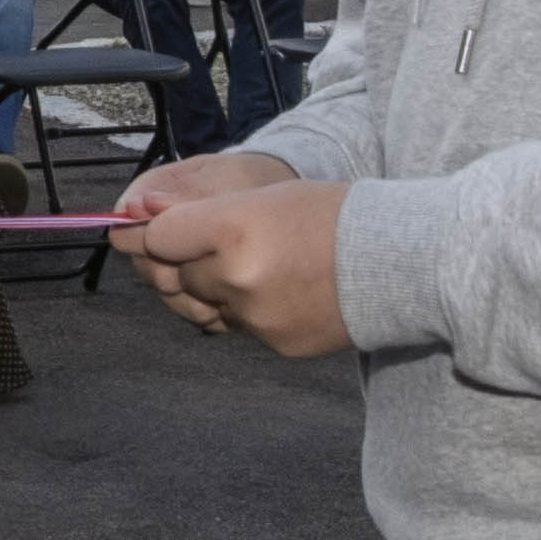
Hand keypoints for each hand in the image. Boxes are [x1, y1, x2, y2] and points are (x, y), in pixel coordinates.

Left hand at [118, 164, 352, 356]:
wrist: (400, 262)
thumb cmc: (332, 216)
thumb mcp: (265, 196)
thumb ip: (198, 211)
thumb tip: (140, 212)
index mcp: (232, 228)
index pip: (159, 237)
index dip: (155, 232)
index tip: (155, 229)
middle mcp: (236, 277)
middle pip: (176, 274)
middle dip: (189, 261)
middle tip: (223, 245)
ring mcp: (254, 316)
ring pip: (203, 304)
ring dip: (215, 288)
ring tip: (256, 266)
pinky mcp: (272, 343)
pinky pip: (237, 326)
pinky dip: (247, 310)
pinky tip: (279, 290)